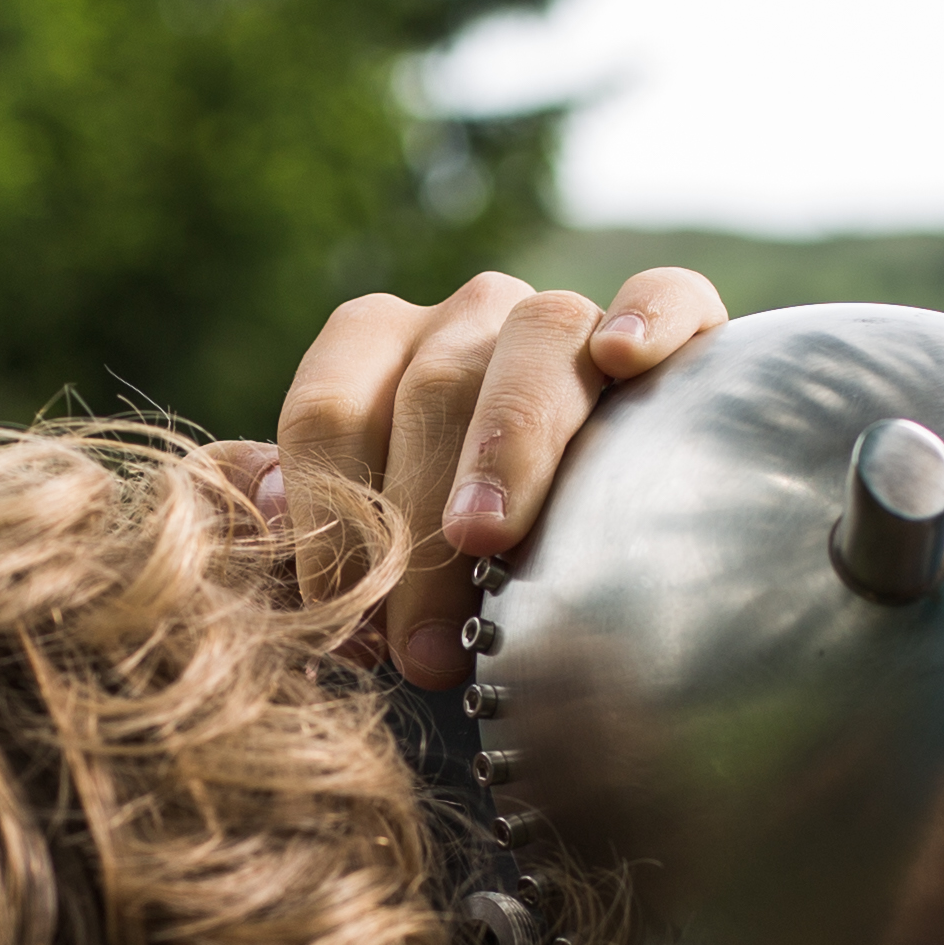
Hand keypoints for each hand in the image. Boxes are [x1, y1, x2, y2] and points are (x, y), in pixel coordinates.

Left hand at [269, 268, 728, 684]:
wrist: (621, 552)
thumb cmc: (470, 561)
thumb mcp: (377, 545)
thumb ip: (307, 522)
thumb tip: (261, 510)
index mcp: (381, 351)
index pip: (329, 405)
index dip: (326, 515)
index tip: (343, 627)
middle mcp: (471, 318)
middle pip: (433, 388)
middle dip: (415, 523)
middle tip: (420, 650)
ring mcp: (572, 316)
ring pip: (541, 336)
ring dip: (507, 438)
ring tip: (485, 536)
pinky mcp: (682, 327)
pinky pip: (669, 294)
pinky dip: (651, 318)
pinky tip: (628, 364)